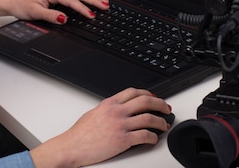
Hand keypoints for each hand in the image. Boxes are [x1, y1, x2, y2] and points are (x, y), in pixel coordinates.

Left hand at [0, 0, 108, 25]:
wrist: (12, 1)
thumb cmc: (22, 5)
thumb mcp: (35, 12)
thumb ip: (51, 15)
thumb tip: (64, 18)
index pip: (72, 1)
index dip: (83, 9)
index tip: (92, 15)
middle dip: (93, 0)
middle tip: (105, 6)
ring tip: (103, 2)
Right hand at [30, 88, 172, 166]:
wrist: (72, 146)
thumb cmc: (80, 133)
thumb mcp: (94, 113)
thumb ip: (108, 109)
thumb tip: (120, 109)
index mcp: (109, 103)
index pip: (133, 92)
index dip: (147, 93)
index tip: (154, 97)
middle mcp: (116, 112)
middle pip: (145, 101)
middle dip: (160, 104)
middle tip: (166, 108)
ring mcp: (120, 125)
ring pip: (148, 118)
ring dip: (160, 121)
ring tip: (164, 125)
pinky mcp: (122, 140)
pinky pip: (144, 136)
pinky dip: (153, 137)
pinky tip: (154, 139)